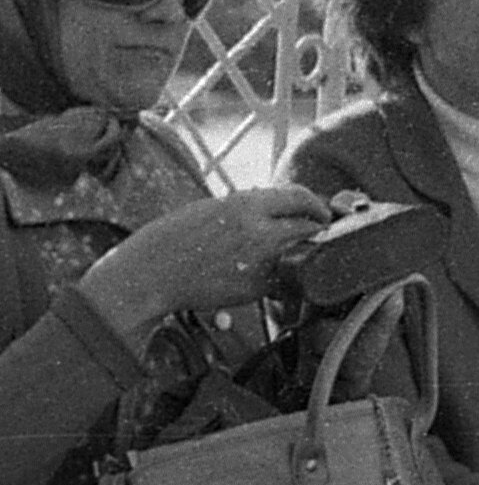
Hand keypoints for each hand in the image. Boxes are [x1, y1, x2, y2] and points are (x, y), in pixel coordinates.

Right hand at [80, 185, 332, 330]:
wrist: (150, 274)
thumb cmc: (174, 239)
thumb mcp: (213, 209)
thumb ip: (250, 208)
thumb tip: (282, 209)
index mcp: (246, 205)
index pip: (301, 197)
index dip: (317, 204)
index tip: (323, 212)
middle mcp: (259, 231)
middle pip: (310, 227)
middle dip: (317, 230)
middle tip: (318, 233)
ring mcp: (261, 261)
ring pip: (301, 254)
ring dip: (301, 253)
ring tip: (287, 254)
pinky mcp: (257, 287)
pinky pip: (282, 279)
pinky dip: (281, 276)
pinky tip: (263, 274)